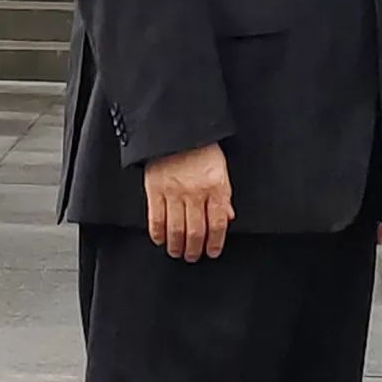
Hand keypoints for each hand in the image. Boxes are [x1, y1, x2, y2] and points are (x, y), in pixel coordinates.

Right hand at [144, 143, 234, 262]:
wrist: (176, 126)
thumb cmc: (200, 145)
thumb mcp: (220, 167)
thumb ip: (224, 194)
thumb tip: (227, 217)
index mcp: (215, 185)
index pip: (218, 223)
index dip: (215, 243)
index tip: (212, 251)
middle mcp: (195, 192)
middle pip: (196, 232)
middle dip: (195, 250)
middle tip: (194, 256)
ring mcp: (174, 192)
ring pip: (176, 231)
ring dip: (177, 247)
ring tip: (178, 252)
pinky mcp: (155, 190)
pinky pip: (156, 220)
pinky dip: (158, 234)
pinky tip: (161, 239)